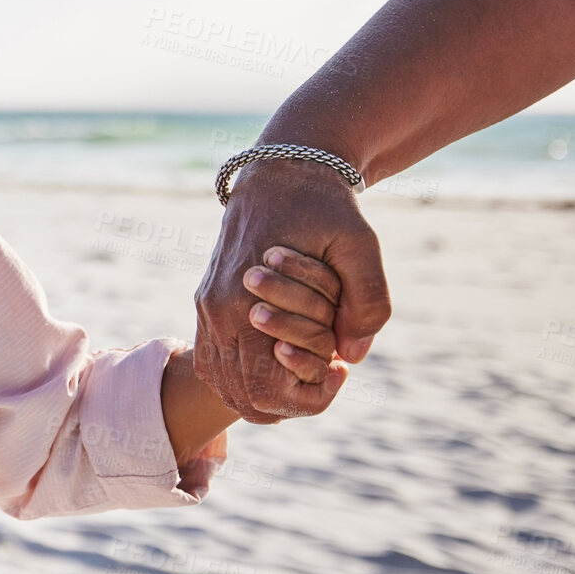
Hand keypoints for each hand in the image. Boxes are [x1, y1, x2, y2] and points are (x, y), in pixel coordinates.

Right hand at [193, 159, 391, 422]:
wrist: (281, 173)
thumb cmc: (324, 207)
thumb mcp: (362, 246)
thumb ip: (368, 303)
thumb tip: (351, 357)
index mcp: (245, 298)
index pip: (266, 386)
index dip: (310, 395)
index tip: (341, 370)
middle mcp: (217, 309)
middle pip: (243, 394)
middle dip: (290, 400)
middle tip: (328, 375)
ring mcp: (207, 307)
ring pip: (224, 385)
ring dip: (263, 396)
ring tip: (305, 376)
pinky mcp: (207, 302)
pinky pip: (214, 363)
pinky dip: (242, 380)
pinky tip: (278, 368)